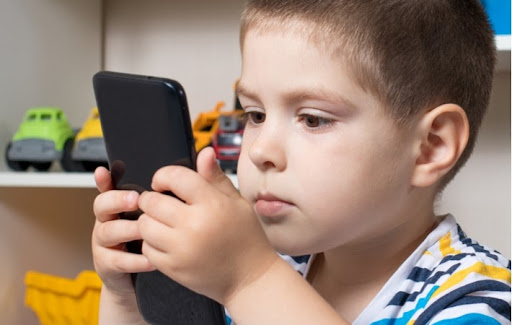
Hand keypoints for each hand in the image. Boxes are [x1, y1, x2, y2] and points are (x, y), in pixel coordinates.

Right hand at [91, 166, 155, 296]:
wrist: (136, 278)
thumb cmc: (152, 240)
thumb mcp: (156, 217)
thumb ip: (165, 197)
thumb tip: (190, 169)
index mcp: (118, 205)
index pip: (108, 188)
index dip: (103, 180)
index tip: (104, 171)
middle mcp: (107, 220)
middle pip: (101, 205)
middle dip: (117, 200)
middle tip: (136, 199)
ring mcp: (103, 242)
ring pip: (108, 231)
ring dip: (127, 230)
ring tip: (145, 230)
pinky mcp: (106, 264)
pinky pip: (116, 260)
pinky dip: (134, 260)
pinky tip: (150, 259)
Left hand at [138, 147, 278, 303]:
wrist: (250, 278)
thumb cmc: (246, 237)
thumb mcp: (237, 202)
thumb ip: (215, 178)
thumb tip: (205, 152)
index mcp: (213, 204)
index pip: (175, 177)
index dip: (163, 175)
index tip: (163, 182)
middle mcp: (195, 225)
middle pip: (152, 201)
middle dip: (152, 198)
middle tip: (160, 202)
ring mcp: (182, 249)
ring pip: (144, 224)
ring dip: (150, 220)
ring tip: (163, 222)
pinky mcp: (173, 268)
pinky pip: (147, 248)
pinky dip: (152, 243)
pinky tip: (166, 241)